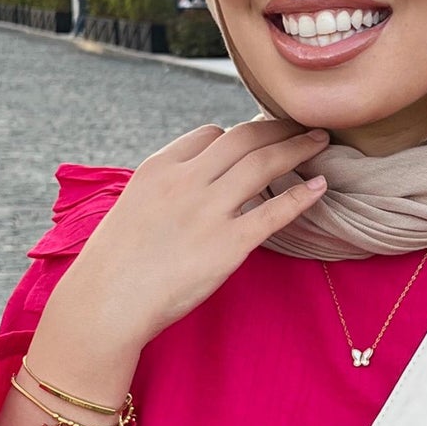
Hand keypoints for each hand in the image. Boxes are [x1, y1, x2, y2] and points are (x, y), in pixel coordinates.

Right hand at [45, 119, 329, 359]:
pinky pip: (275, 211)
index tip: (258, 138)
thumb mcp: (132, 206)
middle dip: (278, 126)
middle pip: (243, 138)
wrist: (106, 303)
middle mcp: (186, 180)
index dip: (238, 134)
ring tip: (319, 142)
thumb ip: (164, 190)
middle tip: (303, 123)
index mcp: (159, 168)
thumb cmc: (114, 264)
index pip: (209, 134)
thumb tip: (192, 188)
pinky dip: (302, 195)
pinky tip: (320, 186)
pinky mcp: (229, 244)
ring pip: (264, 163)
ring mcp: (209, 211)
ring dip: (297, 148)